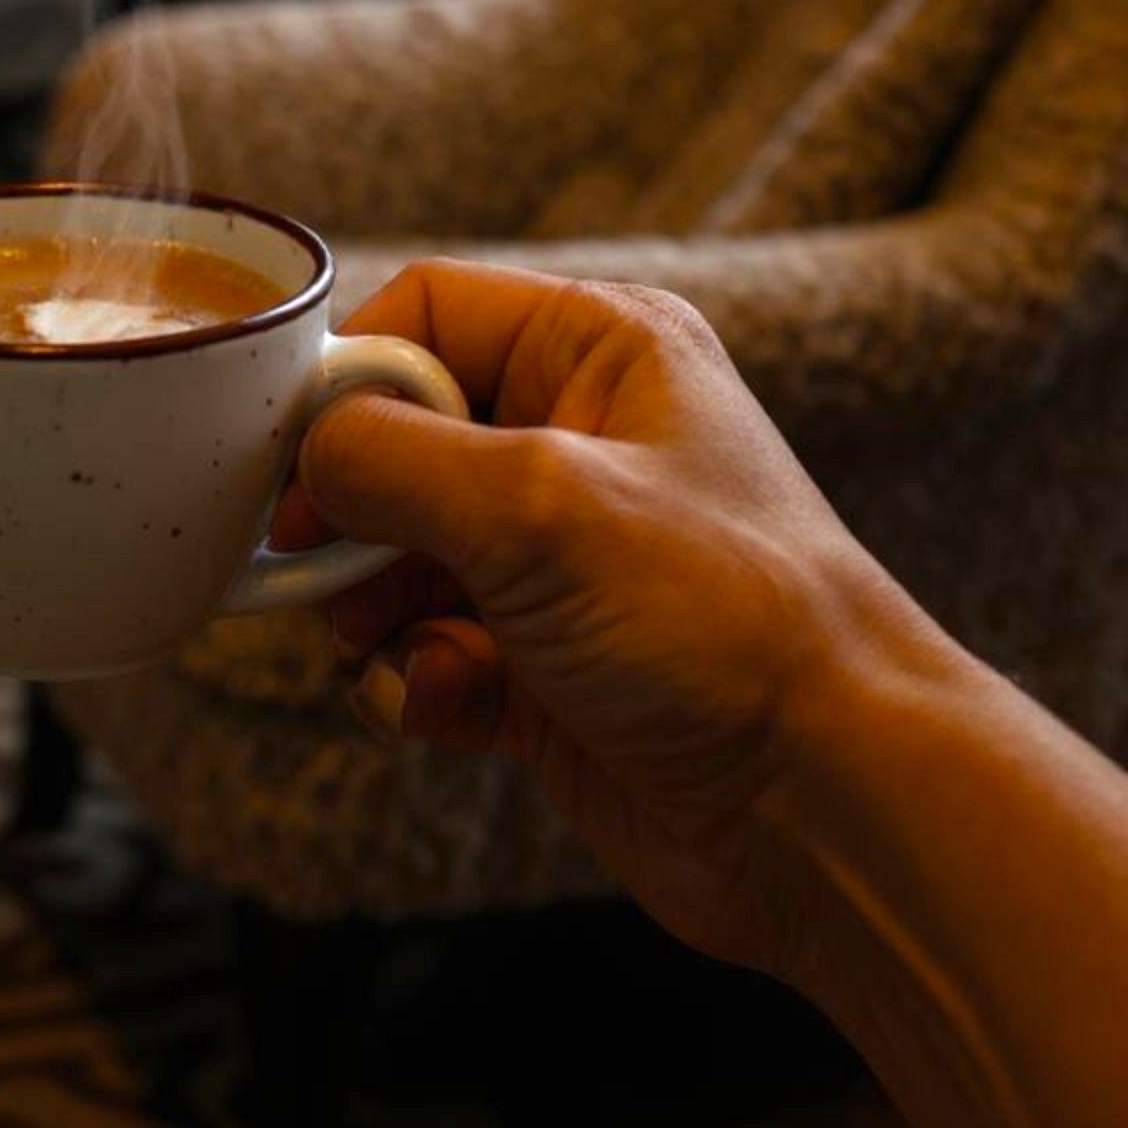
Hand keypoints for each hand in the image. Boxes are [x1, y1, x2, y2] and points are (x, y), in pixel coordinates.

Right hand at [281, 257, 922, 975]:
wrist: (834, 814)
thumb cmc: (727, 625)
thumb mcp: (538, 506)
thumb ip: (391, 458)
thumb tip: (303, 457)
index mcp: (599, 353)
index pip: (426, 313)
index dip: (350, 378)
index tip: (293, 456)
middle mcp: (575, 442)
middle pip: (394, 438)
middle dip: (346, 510)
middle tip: (312, 561)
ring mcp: (557, 559)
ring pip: (394, 553)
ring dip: (368, 606)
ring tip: (391, 646)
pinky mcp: (541, 663)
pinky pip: (423, 647)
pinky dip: (413, 678)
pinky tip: (447, 705)